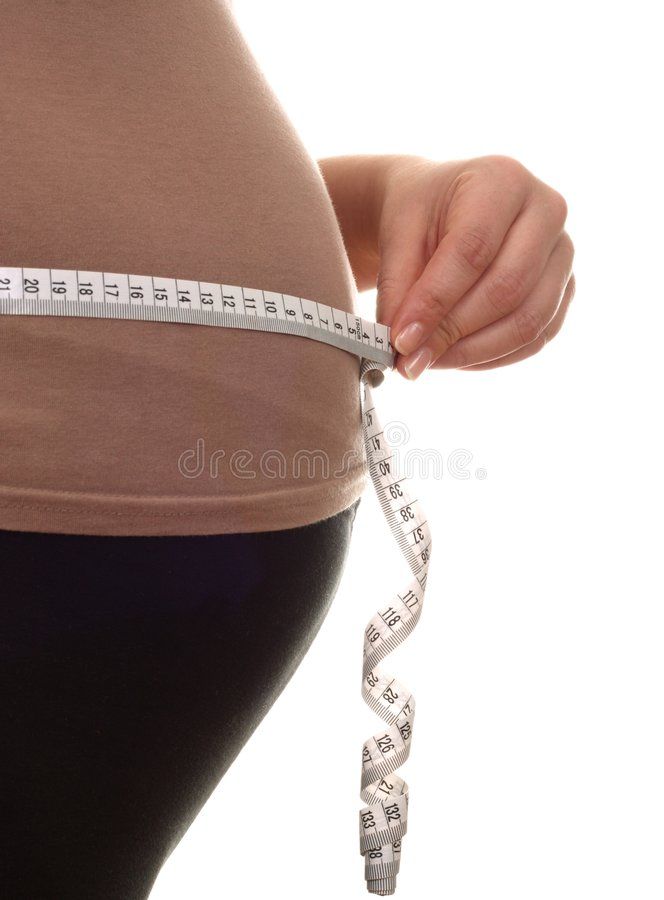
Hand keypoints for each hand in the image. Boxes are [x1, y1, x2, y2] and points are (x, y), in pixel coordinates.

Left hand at [375, 155, 575, 378]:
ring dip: (473, 352)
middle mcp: (547, 211)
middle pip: (507, 288)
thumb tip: (403, 348)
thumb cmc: (422, 216)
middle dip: (453, 332)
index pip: (472, 250)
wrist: (444, 210)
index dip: (435, 301)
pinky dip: (491, 357)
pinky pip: (536, 338)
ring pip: (528, 321)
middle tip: (410, 359)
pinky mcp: (564, 290)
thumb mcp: (398, 235)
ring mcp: (563, 254)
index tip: (401, 339)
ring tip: (427, 361)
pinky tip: (454, 357)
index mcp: (503, 180)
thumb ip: (398, 287)